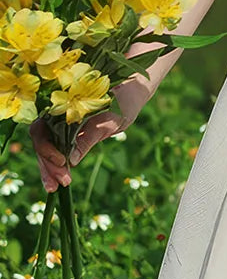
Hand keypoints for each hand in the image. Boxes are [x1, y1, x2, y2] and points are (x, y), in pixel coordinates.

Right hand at [30, 78, 150, 191]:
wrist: (133, 91)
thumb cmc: (123, 100)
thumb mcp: (109, 119)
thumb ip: (89, 136)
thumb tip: (71, 161)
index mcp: (62, 104)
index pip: (41, 129)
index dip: (47, 148)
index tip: (63, 162)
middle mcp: (55, 113)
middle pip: (42, 142)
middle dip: (48, 164)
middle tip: (59, 184)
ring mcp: (59, 123)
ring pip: (47, 148)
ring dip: (49, 169)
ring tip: (56, 187)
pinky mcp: (67, 132)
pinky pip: (57, 149)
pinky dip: (56, 166)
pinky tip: (58, 181)